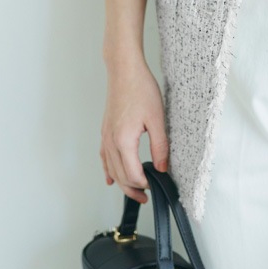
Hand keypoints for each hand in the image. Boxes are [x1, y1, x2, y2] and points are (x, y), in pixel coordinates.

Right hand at [100, 54, 169, 204]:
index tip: (156, 187)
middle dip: (133, 189)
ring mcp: (106, 136)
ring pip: (111, 169)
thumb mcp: (157, 119)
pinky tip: (110, 178)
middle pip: (120, 176)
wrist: (124, 70)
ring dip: (122, 183)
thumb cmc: (141, 89)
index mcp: (124, 141)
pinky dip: (108, 170)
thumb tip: (163, 168)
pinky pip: (104, 157)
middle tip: (146, 198)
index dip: (144, 184)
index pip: (132, 174)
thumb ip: (160, 146)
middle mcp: (111, 141)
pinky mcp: (105, 131)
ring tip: (135, 191)